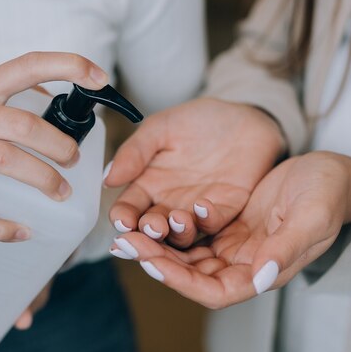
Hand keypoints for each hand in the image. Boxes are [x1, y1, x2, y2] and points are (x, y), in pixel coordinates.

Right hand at [0, 52, 108, 241]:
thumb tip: (59, 111)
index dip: (69, 67)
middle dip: (60, 146)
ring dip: (42, 179)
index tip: (100, 78)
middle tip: (74, 161)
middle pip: (24, 125)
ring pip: (5, 161)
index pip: (28, 65)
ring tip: (61, 192)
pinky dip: (0, 226)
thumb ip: (11, 99)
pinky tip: (20, 231)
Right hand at [105, 98, 284, 246]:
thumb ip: (135, 151)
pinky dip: (208, 218)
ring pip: (182, 233)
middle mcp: (170, 203)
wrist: (242, 118)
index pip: (129, 209)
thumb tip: (108, 178)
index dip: (123, 218)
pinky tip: (202, 206)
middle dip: (149, 233)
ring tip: (175, 219)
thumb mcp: (160, 128)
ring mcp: (197, 210)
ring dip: (177, 232)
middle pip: (152, 229)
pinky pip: (215, 221)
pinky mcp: (226, 209)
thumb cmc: (198, 122)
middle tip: (151, 226)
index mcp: (149, 185)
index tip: (122, 220)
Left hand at [109, 152, 350, 308]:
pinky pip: (191, 233)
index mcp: (263, 272)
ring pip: (187, 255)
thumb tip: (261, 278)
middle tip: (125, 242)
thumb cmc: (327, 196)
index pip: (215, 291)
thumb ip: (287, 248)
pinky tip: (147, 216)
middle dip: (157, 261)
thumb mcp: (311, 217)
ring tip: (126, 231)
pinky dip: (169, 228)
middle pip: (192, 275)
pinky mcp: (228, 226)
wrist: (330, 175)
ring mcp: (234, 246)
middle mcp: (245, 265)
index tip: (151, 262)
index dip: (181, 281)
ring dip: (157, 246)